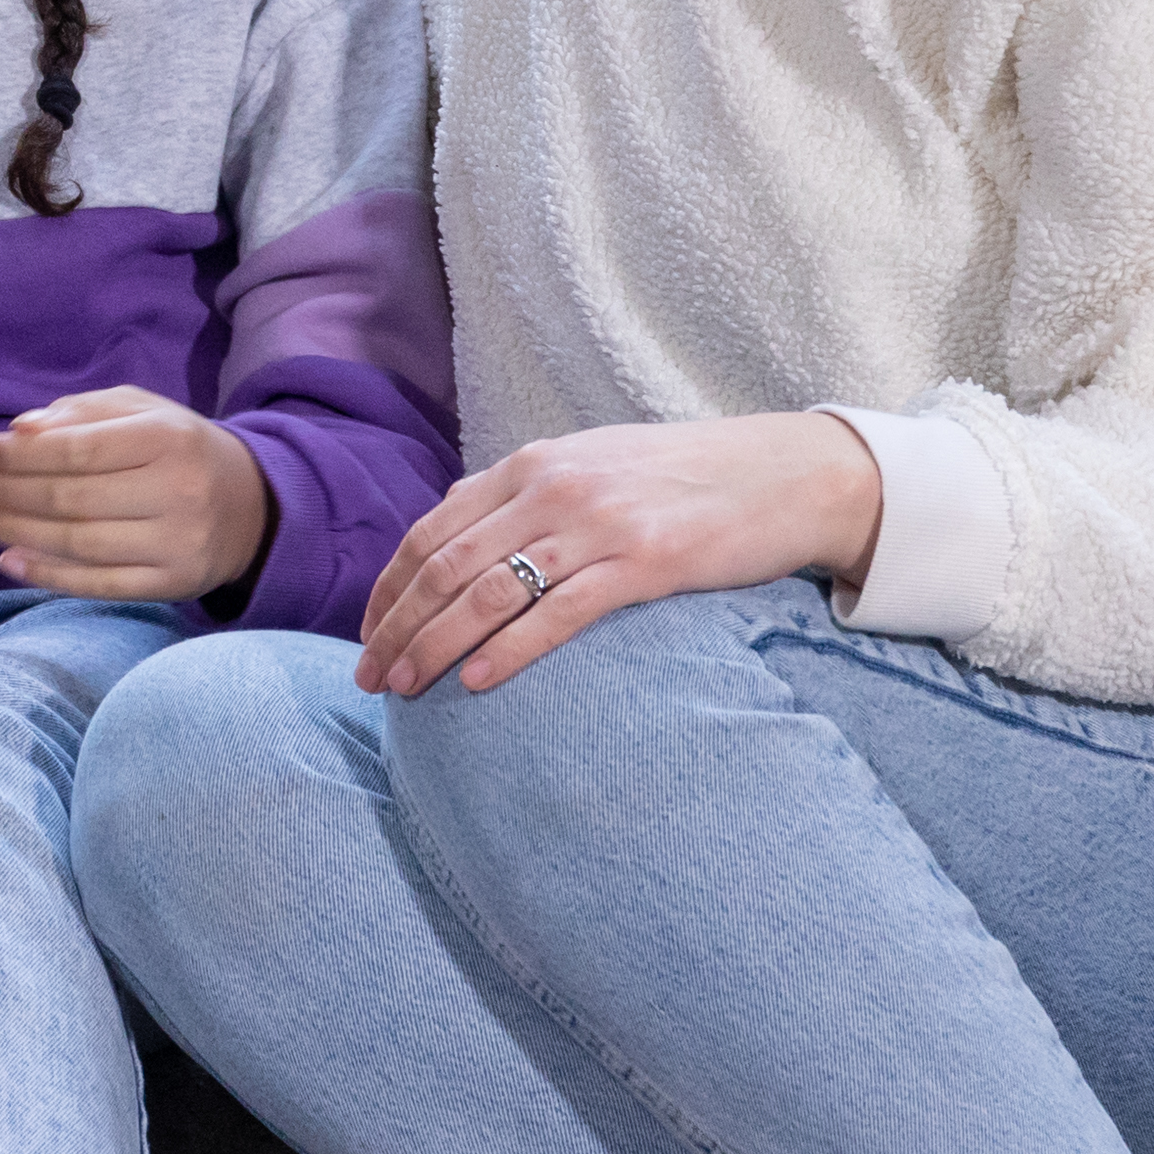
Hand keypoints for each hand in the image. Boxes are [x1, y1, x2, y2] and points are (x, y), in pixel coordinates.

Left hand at [0, 386, 273, 602]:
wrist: (252, 507)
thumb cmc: (178, 449)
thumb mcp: (141, 411)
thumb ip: (80, 413)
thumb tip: (18, 430)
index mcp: (167, 438)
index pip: (76, 450)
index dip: (17, 455)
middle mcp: (176, 492)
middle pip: (71, 498)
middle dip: (4, 491)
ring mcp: (175, 544)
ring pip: (78, 542)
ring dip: (13, 532)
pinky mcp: (172, 585)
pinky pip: (99, 583)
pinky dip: (48, 575)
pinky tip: (9, 560)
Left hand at [355, 414, 883, 699]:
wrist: (785, 472)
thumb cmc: (684, 477)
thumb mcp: (591, 465)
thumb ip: (525, 493)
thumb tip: (458, 525)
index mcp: (530, 463)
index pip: (431, 530)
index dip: (389, 588)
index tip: (368, 636)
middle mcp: (551, 486)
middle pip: (445, 566)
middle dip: (397, 627)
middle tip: (370, 680)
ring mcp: (596, 523)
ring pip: (487, 592)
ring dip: (435, 645)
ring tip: (406, 689)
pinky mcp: (644, 562)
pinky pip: (558, 613)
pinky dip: (508, 651)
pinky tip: (477, 683)